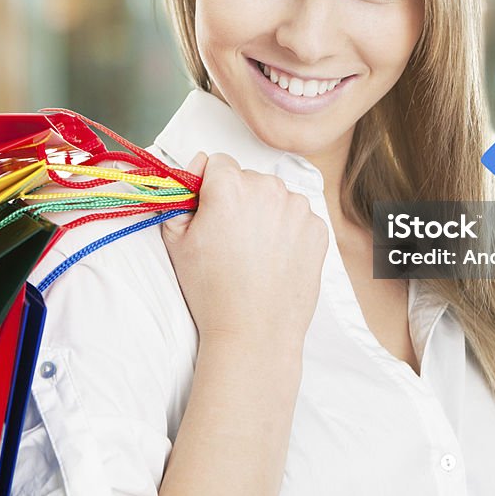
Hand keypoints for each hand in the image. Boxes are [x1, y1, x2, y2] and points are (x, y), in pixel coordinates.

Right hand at [160, 152, 328, 347]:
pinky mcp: (318, 229)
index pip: (218, 163)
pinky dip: (288, 231)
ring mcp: (297, 208)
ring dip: (265, 213)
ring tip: (254, 253)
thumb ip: (180, 194)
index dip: (210, 187)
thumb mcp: (176, 241)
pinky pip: (298, 217)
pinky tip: (274, 258)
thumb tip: (195, 168)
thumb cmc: (212, 290)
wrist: (253, 332)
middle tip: (231, 239)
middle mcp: (268, 188)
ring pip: (275, 197)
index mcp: (229, 185)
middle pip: (248, 179)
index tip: (210, 211)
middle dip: (239, 200)